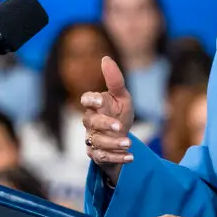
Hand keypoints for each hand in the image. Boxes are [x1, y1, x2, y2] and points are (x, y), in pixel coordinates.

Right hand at [80, 57, 134, 184]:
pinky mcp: (97, 154)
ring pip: (97, 142)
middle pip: (91, 122)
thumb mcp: (122, 97)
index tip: (99, 101)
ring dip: (113, 144)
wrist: (122, 139)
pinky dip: (117, 158)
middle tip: (120, 126)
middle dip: (105, 124)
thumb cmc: (119, 114)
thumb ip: (115, 80)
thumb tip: (105, 58)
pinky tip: (130, 157)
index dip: (90, 100)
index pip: (86, 100)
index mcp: (95, 105)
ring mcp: (92, 139)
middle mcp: (90, 122)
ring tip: (129, 144)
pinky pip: (103, 158)